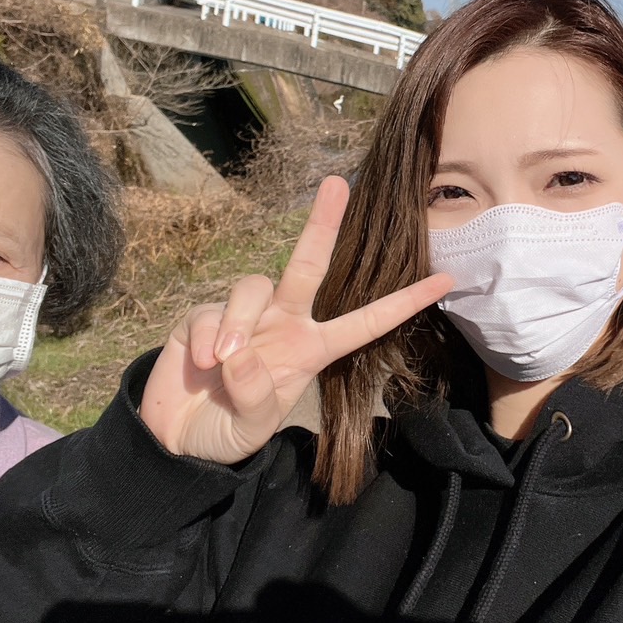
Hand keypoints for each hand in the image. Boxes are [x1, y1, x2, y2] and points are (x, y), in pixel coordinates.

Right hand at [141, 175, 451, 461]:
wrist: (176, 438)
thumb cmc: (226, 430)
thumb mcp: (250, 427)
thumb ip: (254, 396)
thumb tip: (240, 355)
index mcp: (310, 349)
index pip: (365, 323)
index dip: (403, 303)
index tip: (446, 280)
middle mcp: (282, 324)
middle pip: (306, 265)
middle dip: (322, 224)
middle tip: (337, 184)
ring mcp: (242, 318)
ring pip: (252, 288)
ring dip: (238, 324)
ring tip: (222, 363)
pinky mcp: (201, 317)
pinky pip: (209, 314)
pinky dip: (207, 339)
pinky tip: (200, 365)